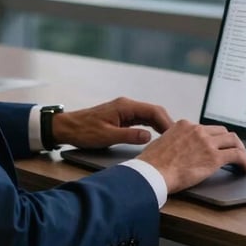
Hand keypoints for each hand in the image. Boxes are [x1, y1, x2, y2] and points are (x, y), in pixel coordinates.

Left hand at [52, 97, 172, 149]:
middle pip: (153, 111)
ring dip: (160, 126)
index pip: (153, 111)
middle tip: (177, 139)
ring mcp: (124, 110)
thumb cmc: (84, 131)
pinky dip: (151, 126)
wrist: (68, 127)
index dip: (166, 122)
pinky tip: (157, 136)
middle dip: (166, 123)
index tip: (175, 135)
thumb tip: (149, 137)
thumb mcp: (107, 136)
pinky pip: (142, 119)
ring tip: (171, 140)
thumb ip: (129, 136)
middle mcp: (127, 105)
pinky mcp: (122, 117)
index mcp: (125, 106)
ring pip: (148, 116)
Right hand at [136, 120, 245, 193]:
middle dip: (229, 142)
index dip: (214, 139)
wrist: (153, 172)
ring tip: (242, 160)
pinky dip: (244, 161)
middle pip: (222, 132)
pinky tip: (245, 168)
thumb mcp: (162, 142)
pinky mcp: (214, 157)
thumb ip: (174, 140)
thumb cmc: (153, 163)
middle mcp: (197, 130)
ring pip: (233, 140)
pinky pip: (237, 156)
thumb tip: (178, 147)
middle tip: (233, 151)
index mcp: (184, 125)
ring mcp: (207, 142)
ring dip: (240, 149)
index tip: (217, 146)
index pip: (206, 128)